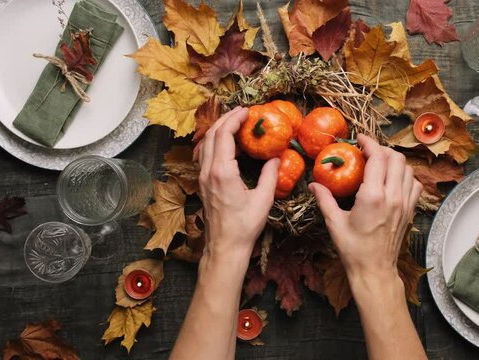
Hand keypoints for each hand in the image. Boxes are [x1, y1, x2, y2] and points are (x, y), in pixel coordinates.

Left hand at [198, 107, 279, 262]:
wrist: (225, 246)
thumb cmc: (244, 226)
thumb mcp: (263, 200)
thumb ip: (270, 175)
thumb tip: (276, 158)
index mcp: (222, 172)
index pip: (224, 135)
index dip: (234, 119)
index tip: (247, 111)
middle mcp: (208, 171)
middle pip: (211, 135)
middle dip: (225, 119)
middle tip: (242, 112)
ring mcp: (202, 177)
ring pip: (204, 144)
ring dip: (218, 129)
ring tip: (233, 122)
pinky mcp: (202, 183)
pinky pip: (204, 154)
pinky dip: (213, 142)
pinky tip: (225, 143)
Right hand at [309, 134, 422, 279]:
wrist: (374, 270)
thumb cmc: (354, 249)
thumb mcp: (334, 223)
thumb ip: (324, 200)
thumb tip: (314, 184)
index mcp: (373, 196)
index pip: (377, 157)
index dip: (369, 143)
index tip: (359, 139)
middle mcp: (393, 196)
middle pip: (395, 158)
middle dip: (381, 149)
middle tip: (367, 152)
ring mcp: (404, 203)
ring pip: (407, 169)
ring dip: (394, 161)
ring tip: (379, 163)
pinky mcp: (410, 211)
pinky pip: (414, 184)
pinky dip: (405, 176)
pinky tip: (393, 180)